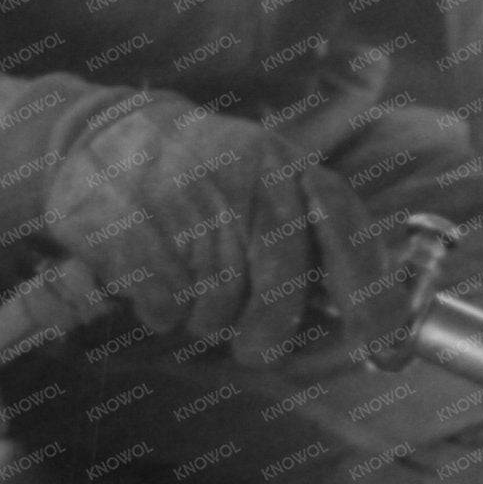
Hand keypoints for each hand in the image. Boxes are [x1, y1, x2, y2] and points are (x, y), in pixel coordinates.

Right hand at [0, 90, 410, 366]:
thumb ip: (311, 237)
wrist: (99, 136)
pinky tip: (154, 290)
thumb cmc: (196, 180)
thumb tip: (371, 324)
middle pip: (281, 283)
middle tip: (253, 347)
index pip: (347, 229)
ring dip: (205, 318)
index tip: (382, 342)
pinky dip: (161, 312)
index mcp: (286, 166)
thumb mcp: (261, 183)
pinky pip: (165, 303)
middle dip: (268, 331)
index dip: (372, 293)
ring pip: (220, 301)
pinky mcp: (127, 222)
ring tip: (189, 289)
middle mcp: (245, 172)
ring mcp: (185, 192)